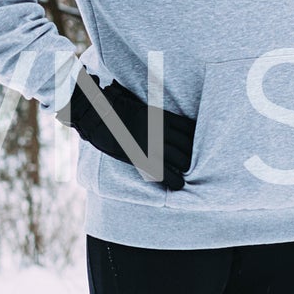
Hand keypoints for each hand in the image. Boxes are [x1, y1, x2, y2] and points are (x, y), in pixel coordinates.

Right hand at [59, 68, 195, 190]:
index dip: (194, 138)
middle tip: (191, 161)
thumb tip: (165, 123)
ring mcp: (153, 146)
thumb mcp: (142, 109)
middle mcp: (161, 132)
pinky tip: (178, 184)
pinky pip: (166, 174)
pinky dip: (175, 181)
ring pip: (182, 160)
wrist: (98, 117)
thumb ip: (156, 117)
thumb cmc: (116, 111)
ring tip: (186, 174)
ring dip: (187, 168)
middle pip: (189, 146)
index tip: (195, 144)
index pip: (189, 128)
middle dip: (192, 155)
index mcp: (162, 117)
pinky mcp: (143, 160)